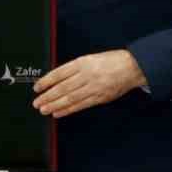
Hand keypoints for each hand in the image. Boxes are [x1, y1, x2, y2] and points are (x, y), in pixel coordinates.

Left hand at [32, 50, 147, 117]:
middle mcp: (87, 75)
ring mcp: (94, 87)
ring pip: (70, 98)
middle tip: (37, 102)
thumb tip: (57, 80)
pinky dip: (68, 110)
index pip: (59, 73)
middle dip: (47, 96)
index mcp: (83, 62)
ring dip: (54, 105)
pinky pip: (81, 105)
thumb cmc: (113, 61)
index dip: (46, 81)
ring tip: (44, 109)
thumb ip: (76, 68)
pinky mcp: (100, 97)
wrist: (134, 66)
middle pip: (62, 88)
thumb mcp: (92, 58)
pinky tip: (59, 112)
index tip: (37, 88)